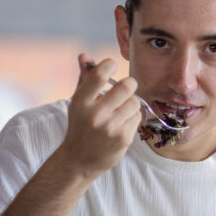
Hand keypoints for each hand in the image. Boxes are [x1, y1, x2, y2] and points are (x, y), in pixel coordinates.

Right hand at [59, 54, 141, 177]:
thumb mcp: (78, 102)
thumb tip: (85, 55)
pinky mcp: (123, 138)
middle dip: (129, 84)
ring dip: (130, 103)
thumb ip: (84, 78)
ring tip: (120, 110)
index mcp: (81, 102)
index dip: (110, 64)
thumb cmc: (80, 126)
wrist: (79, 160)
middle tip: (126, 87)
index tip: (112, 66)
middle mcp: (95, 114)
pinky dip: (132, 118)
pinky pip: (137, 117)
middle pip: (126, 86)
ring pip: (134, 102)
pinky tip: (122, 124)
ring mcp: (110, 128)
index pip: (100, 75)